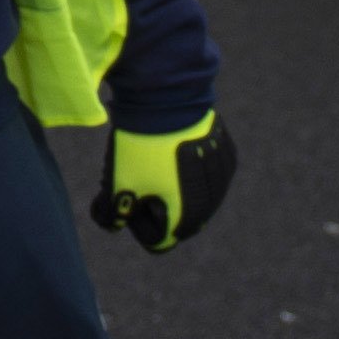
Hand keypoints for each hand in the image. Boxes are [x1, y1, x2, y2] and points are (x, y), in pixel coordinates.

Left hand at [92, 114, 235, 252]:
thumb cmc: (139, 146)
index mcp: (186, 217)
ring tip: (153, 158)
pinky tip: (170, 146)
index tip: (127, 198)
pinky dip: (187, 168)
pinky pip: (205, 172)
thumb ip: (112, 215)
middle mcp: (211, 203)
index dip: (136, 224)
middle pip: (176, 219)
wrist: (166, 98)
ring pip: (191, 194)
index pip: (157, 240)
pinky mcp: (226, 155)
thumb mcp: (117, 184)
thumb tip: (114, 224)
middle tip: (137, 177)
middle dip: (153, 206)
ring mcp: (222, 178)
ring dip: (171, 186)